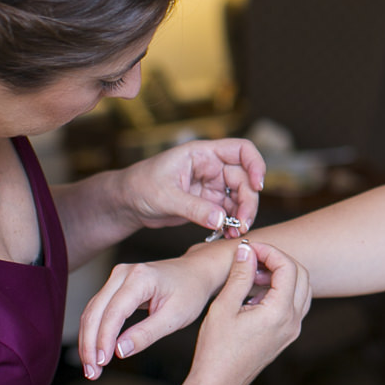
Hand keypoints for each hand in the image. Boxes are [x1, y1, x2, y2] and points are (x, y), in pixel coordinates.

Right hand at [79, 245, 236, 378]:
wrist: (196, 272)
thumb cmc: (190, 292)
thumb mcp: (175, 317)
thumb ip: (147, 334)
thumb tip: (119, 351)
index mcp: (141, 277)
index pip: (114, 312)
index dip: (104, 340)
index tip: (101, 364)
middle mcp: (123, 273)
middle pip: (95, 312)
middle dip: (90, 345)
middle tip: (92, 373)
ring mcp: (117, 277)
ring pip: (92, 311)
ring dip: (88, 341)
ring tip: (92, 369)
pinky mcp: (115, 285)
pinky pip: (98, 309)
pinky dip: (94, 331)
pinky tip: (95, 352)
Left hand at [119, 138, 265, 237]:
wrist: (127, 203)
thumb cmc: (140, 187)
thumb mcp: (166, 197)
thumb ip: (194, 208)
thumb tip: (221, 220)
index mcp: (202, 154)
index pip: (241, 150)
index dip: (256, 164)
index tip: (258, 185)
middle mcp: (211, 167)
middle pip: (245, 179)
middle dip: (248, 201)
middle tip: (243, 224)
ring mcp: (211, 185)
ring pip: (240, 197)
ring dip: (243, 215)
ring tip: (236, 234)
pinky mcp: (209, 203)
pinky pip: (229, 211)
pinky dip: (232, 223)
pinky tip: (228, 235)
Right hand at [190, 240, 310, 384]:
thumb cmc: (216, 350)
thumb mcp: (224, 307)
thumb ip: (239, 275)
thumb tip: (247, 250)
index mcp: (279, 312)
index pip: (288, 267)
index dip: (270, 251)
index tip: (250, 248)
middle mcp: (293, 321)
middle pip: (301, 275)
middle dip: (279, 260)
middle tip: (254, 258)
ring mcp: (292, 330)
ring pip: (302, 290)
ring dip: (284, 275)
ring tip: (255, 274)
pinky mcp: (287, 336)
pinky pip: (295, 305)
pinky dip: (283, 291)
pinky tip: (257, 292)